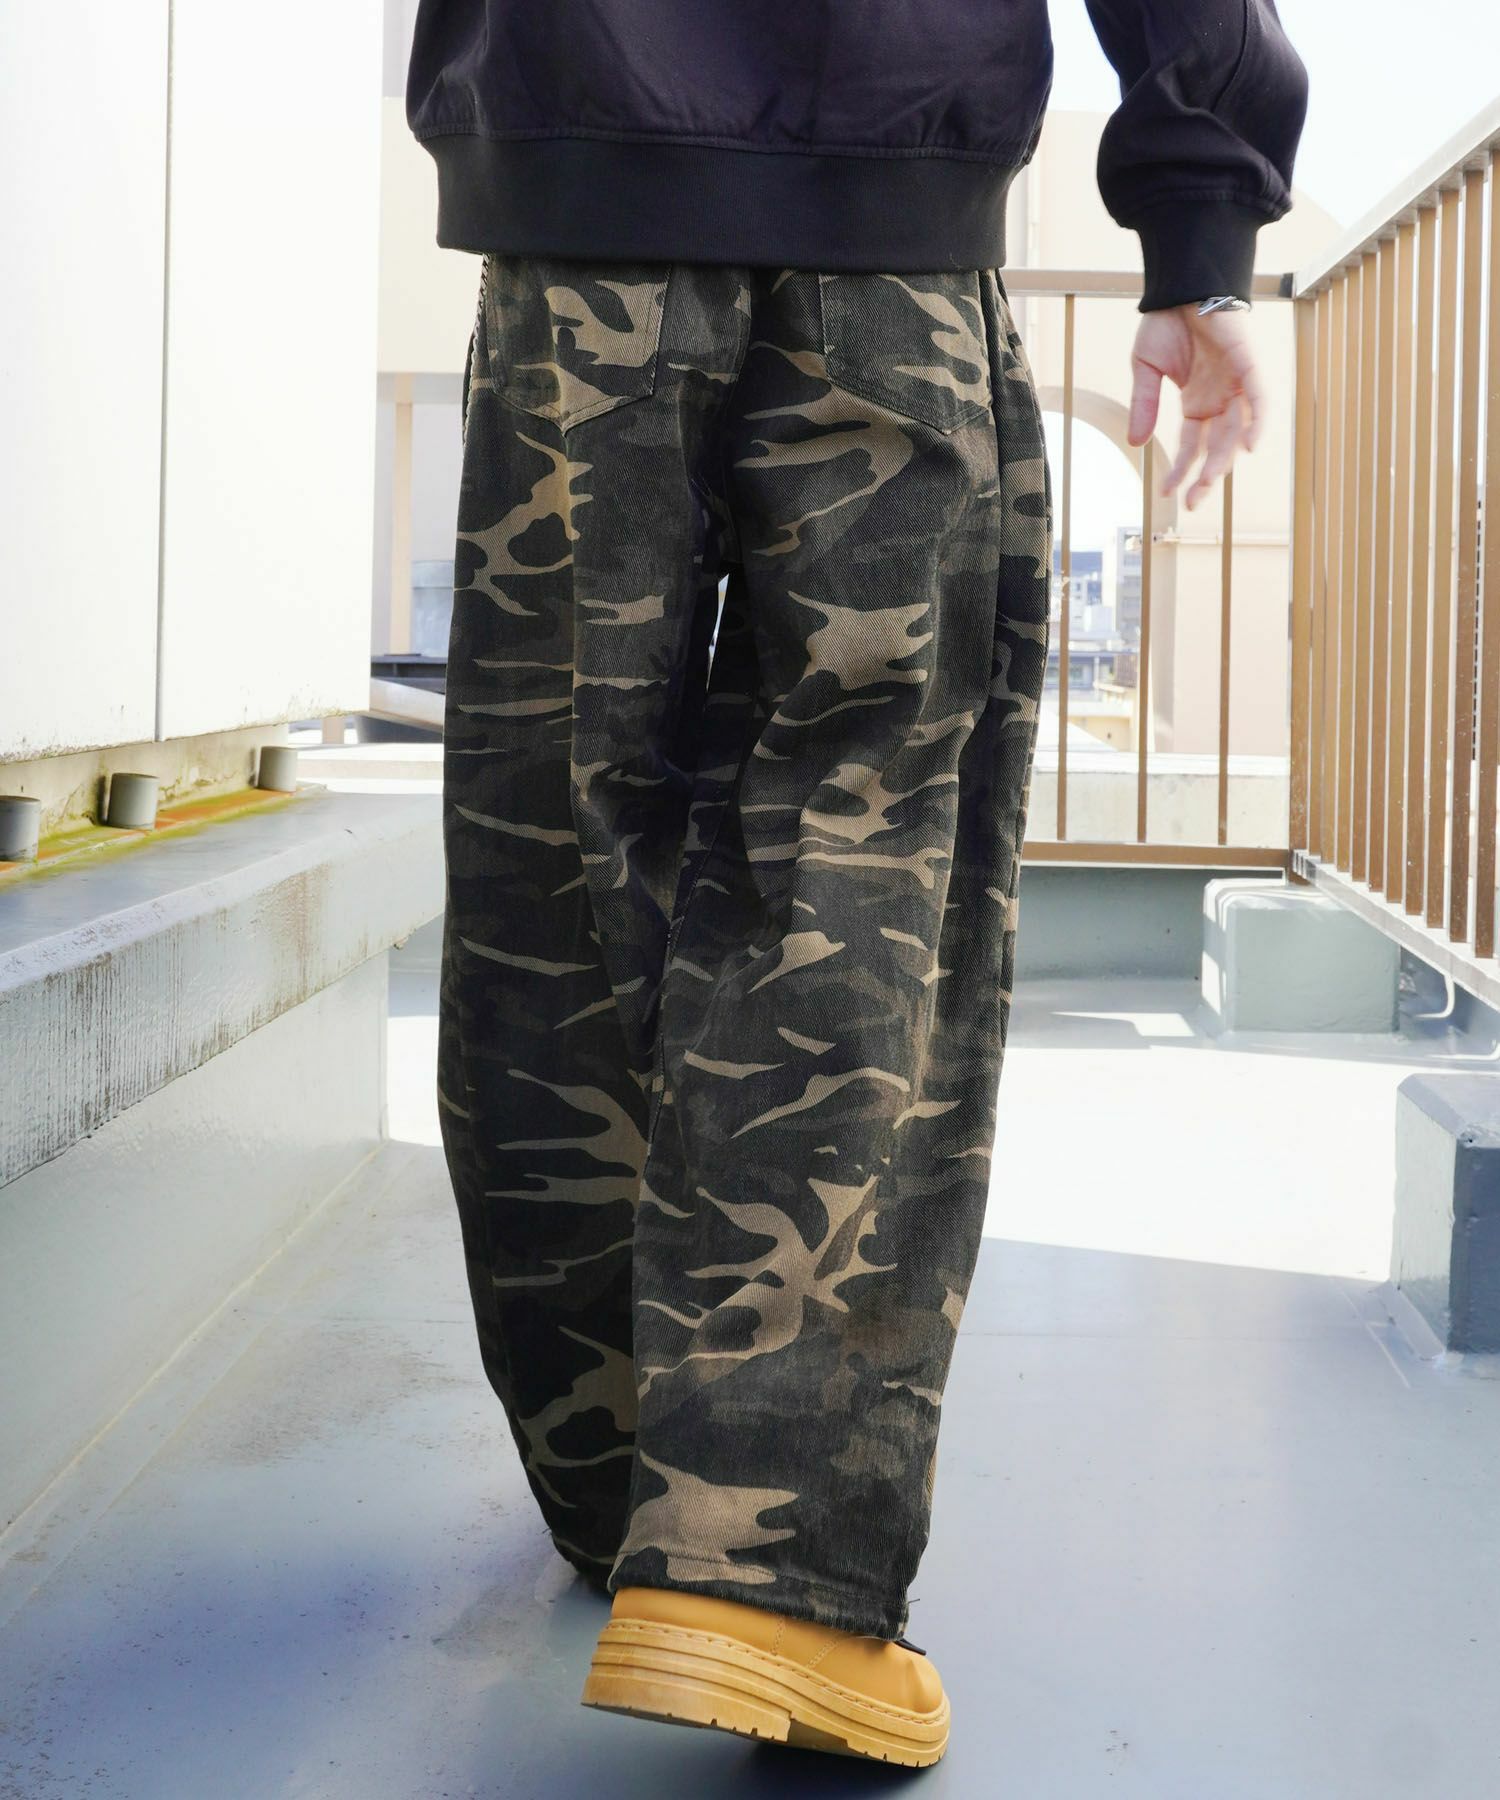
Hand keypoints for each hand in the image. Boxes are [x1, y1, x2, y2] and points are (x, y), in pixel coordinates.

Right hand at [1126, 305, 1263, 509]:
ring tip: (1208, 483)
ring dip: (1224, 459)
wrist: (1180, 283)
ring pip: (1236, 431)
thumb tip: (1136, 443)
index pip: (1192, 446)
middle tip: (1192, 504)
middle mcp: (1219, 399)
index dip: (1180, 471)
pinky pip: (1259, 400)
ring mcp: (1235, 384)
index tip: (1165, 493)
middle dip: (1205, 477)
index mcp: (1197, 402)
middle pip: (1217, 447)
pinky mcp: (1248, 365)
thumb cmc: (1166, 321)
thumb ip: (1144, 406)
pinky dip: (1257, 423)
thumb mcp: (1146, 370)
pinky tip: (1248, 448)